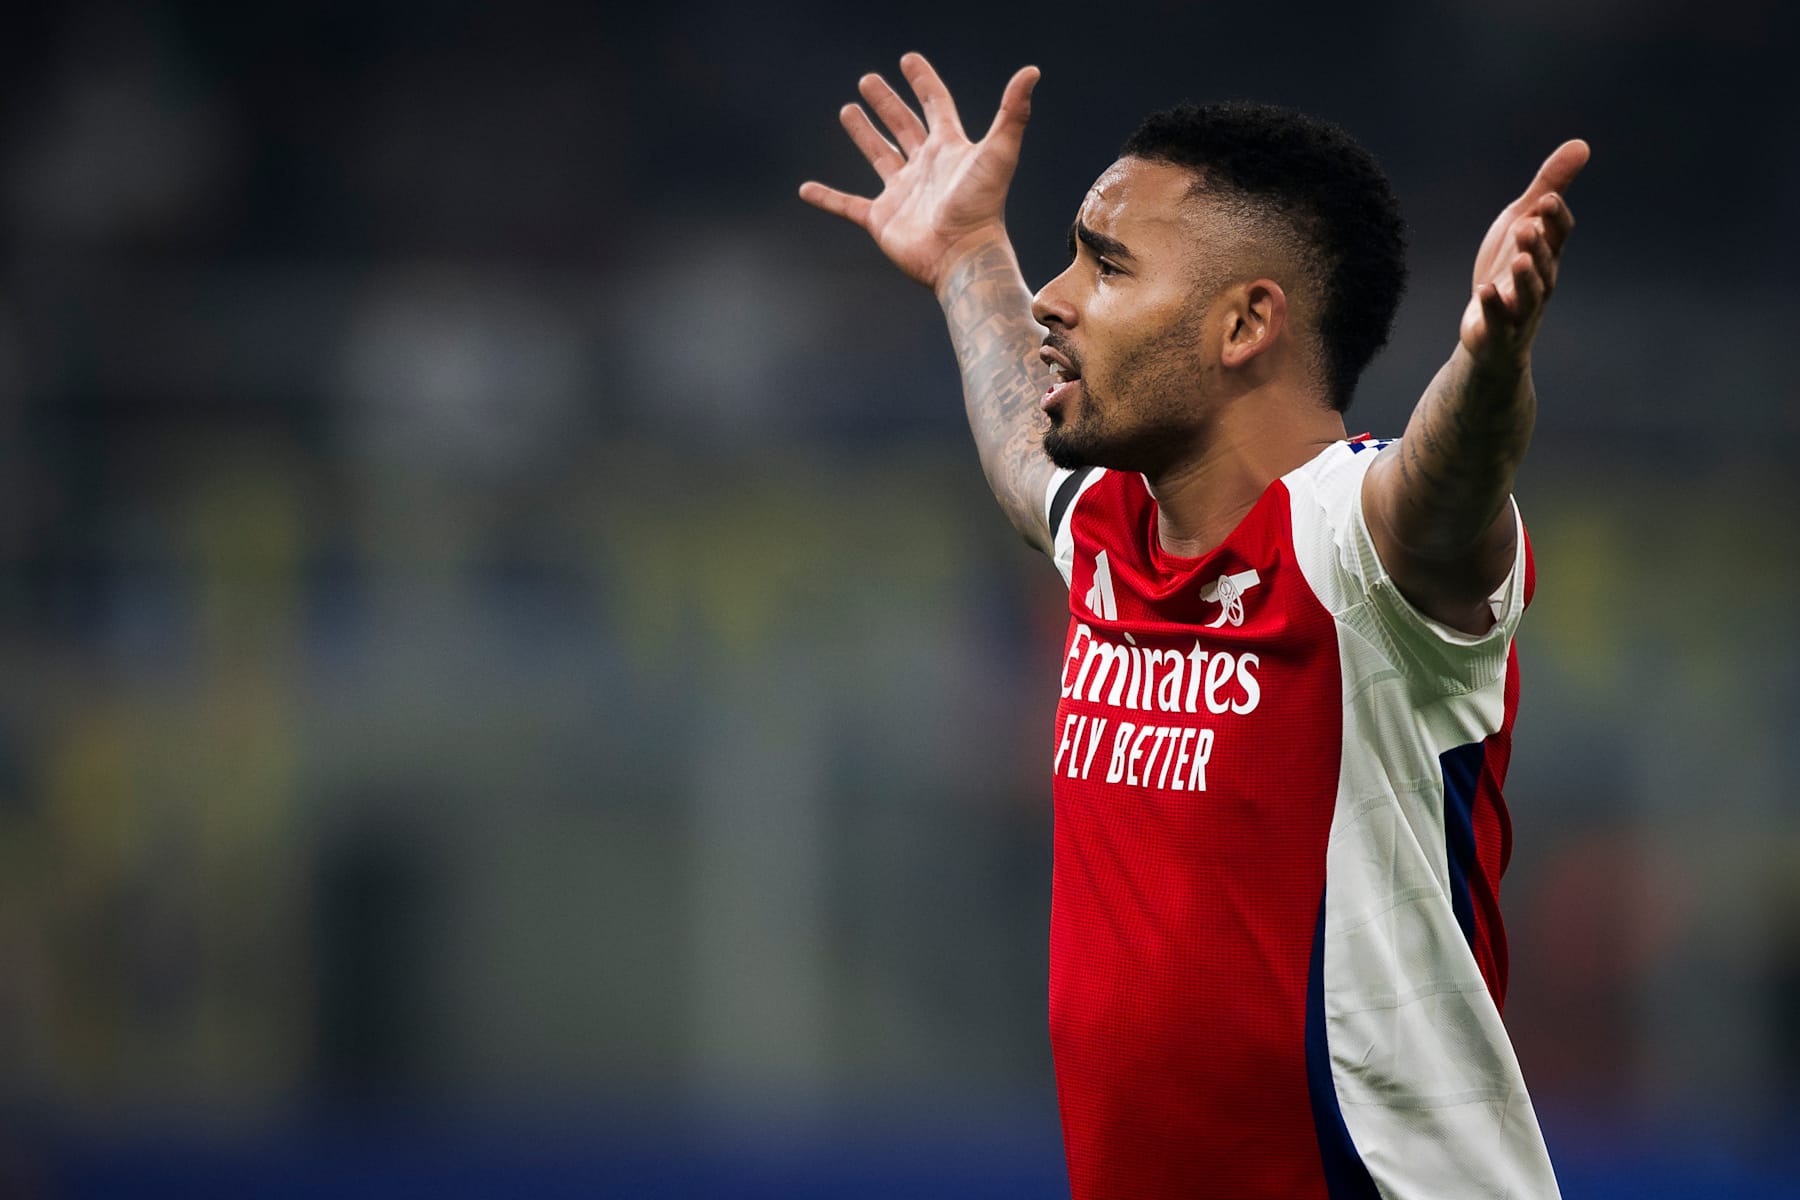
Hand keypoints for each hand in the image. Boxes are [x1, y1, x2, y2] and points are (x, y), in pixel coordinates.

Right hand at [799, 53, 1038, 293]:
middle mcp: (924, 168)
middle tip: (868, 80)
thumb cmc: (982, 207)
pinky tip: (806, 190)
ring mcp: (902, 194)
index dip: (923, 82)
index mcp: (949, 150)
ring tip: (847, 110)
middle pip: (903, 126)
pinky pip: (848, 206)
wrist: (962, 256)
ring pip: (878, 156)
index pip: (936, 106)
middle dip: (887, 103)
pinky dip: (828, 199)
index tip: (908, 59)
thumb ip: (1012, 112)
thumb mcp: (999, 153)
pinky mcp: (882, 220)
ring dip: (863, 134)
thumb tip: (1031, 71)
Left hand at [1460, 140, 1588, 368]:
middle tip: (1526, 226)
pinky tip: (1482, 291)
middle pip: (1545, 263)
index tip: (1546, 199)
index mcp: (1547, 254)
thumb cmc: (1510, 270)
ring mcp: (1520, 308)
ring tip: (1519, 260)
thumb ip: (1548, 187)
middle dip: (1537, 245)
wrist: (1490, 329)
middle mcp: (1540, 280)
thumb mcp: (1523, 223)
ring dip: (1526, 277)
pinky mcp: (1497, 330)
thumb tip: (1581, 144)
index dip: (1554, 218)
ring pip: (1530, 294)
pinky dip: (1492, 306)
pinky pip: (1498, 320)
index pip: (1559, 234)